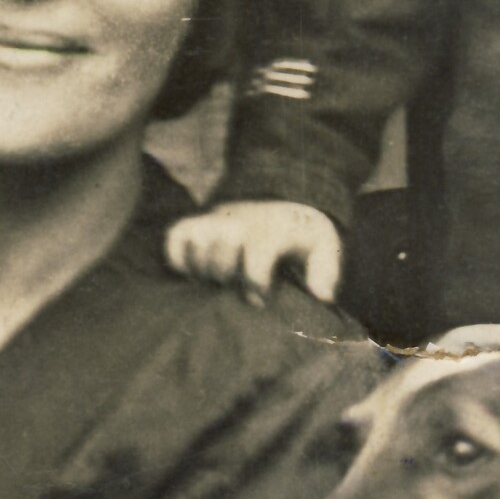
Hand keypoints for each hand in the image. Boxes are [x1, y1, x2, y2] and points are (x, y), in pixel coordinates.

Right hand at [165, 201, 342, 303]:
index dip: (256, 287)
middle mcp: (237, 224)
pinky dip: (177, 258)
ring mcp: (213, 221)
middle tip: (237, 285)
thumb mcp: (325, 247)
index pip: (254, 261)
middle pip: (218, 258)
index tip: (260, 300)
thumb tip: (320, 297)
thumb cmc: (302, 233)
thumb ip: (326, 272)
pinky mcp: (196, 222)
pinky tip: (194, 273)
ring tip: (217, 281)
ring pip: (194, 248)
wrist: (283, 198)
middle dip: (227, 279)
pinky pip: (173, 239)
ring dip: (203, 271)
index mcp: (269, 232)